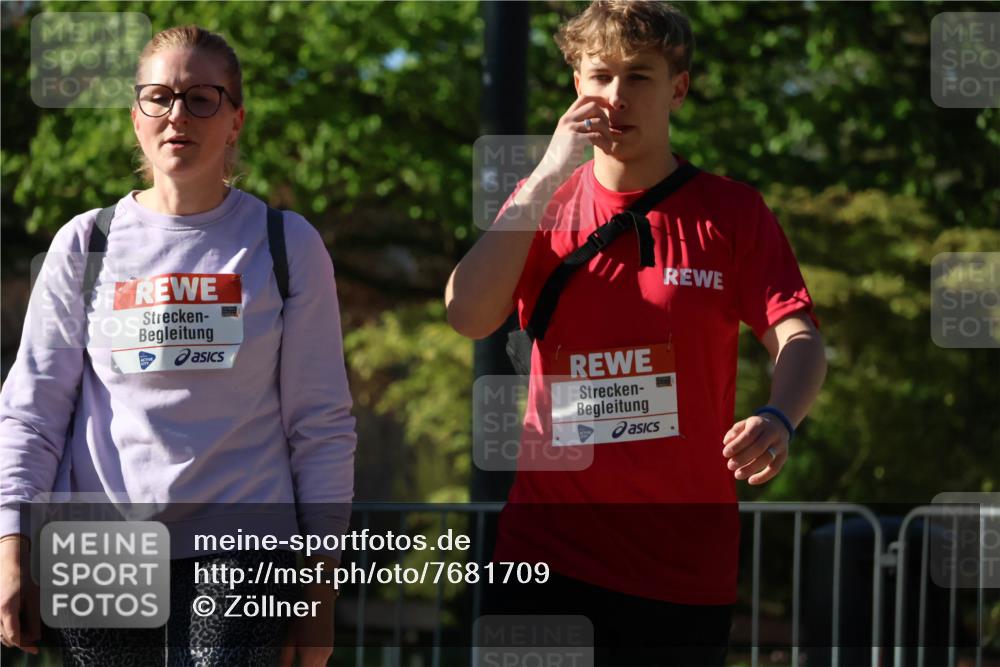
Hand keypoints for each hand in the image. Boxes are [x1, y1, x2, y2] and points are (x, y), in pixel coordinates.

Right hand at [0, 537, 39, 654]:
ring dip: (13, 637)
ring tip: (27, 634)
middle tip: (33, 641)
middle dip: (20, 641)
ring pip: (0, 634)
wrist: (8, 565)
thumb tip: (35, 636)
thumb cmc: (22, 579)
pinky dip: (6, 631)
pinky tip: (16, 627)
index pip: (14, 635)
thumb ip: (34, 618)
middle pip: (6, 637)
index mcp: (6, 609)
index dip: (25, 645)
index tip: (35, 649)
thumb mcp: (33, 598)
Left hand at [279, 583, 335, 666]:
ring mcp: (328, 652)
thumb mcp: (289, 638)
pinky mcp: (330, 648)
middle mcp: (322, 656)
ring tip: (299, 660)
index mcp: (310, 655)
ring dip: (308, 666)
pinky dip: (313, 663)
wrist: (320, 600)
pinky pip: (322, 663)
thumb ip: (285, 658)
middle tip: (295, 662)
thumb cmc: (302, 616)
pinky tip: (305, 656)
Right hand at [533, 95, 613, 182]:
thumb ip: (577, 128)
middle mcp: (567, 120)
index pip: (584, 98)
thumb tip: (596, 121)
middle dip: (605, 117)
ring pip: (598, 121)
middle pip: (594, 106)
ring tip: (608, 144)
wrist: (550, 172)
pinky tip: (606, 150)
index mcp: (566, 118)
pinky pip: (597, 136)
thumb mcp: (567, 138)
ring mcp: (570, 129)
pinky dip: (605, 143)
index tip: (607, 113)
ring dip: (608, 133)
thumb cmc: (561, 158)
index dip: (599, 102)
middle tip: (607, 131)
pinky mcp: (574, 140)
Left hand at [722, 415, 789, 484]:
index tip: (725, 454)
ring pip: (767, 458)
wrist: (778, 426)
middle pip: (759, 447)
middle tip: (730, 466)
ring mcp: (780, 445)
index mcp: (760, 424)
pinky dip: (763, 476)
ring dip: (751, 468)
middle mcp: (772, 434)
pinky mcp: (783, 456)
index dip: (737, 445)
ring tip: (737, 475)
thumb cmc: (754, 428)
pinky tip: (750, 481)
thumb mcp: (743, 425)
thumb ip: (734, 432)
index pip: (749, 435)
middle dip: (743, 458)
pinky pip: (775, 468)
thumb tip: (726, 442)